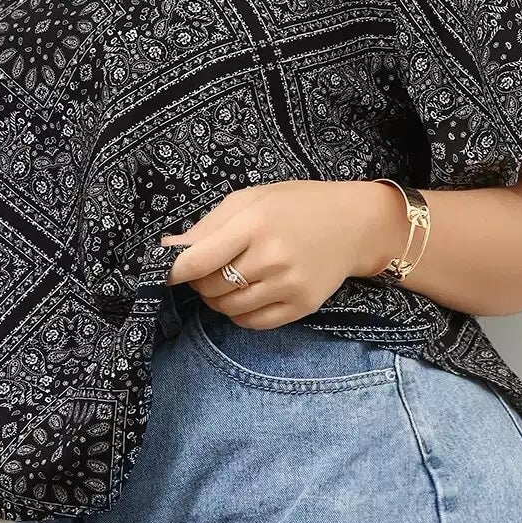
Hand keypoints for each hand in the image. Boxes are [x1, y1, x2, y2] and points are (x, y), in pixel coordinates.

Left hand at [161, 179, 405, 327]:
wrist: (354, 224)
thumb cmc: (296, 205)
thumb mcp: (251, 200)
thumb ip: (208, 226)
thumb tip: (167, 248)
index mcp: (254, 223)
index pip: (198, 260)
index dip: (175, 271)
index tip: (167, 272)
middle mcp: (272, 257)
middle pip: (210, 287)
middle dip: (200, 281)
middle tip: (210, 268)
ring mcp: (288, 285)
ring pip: (228, 308)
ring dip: (218, 299)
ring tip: (231, 279)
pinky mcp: (302, 306)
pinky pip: (252, 322)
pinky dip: (239, 313)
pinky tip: (248, 294)